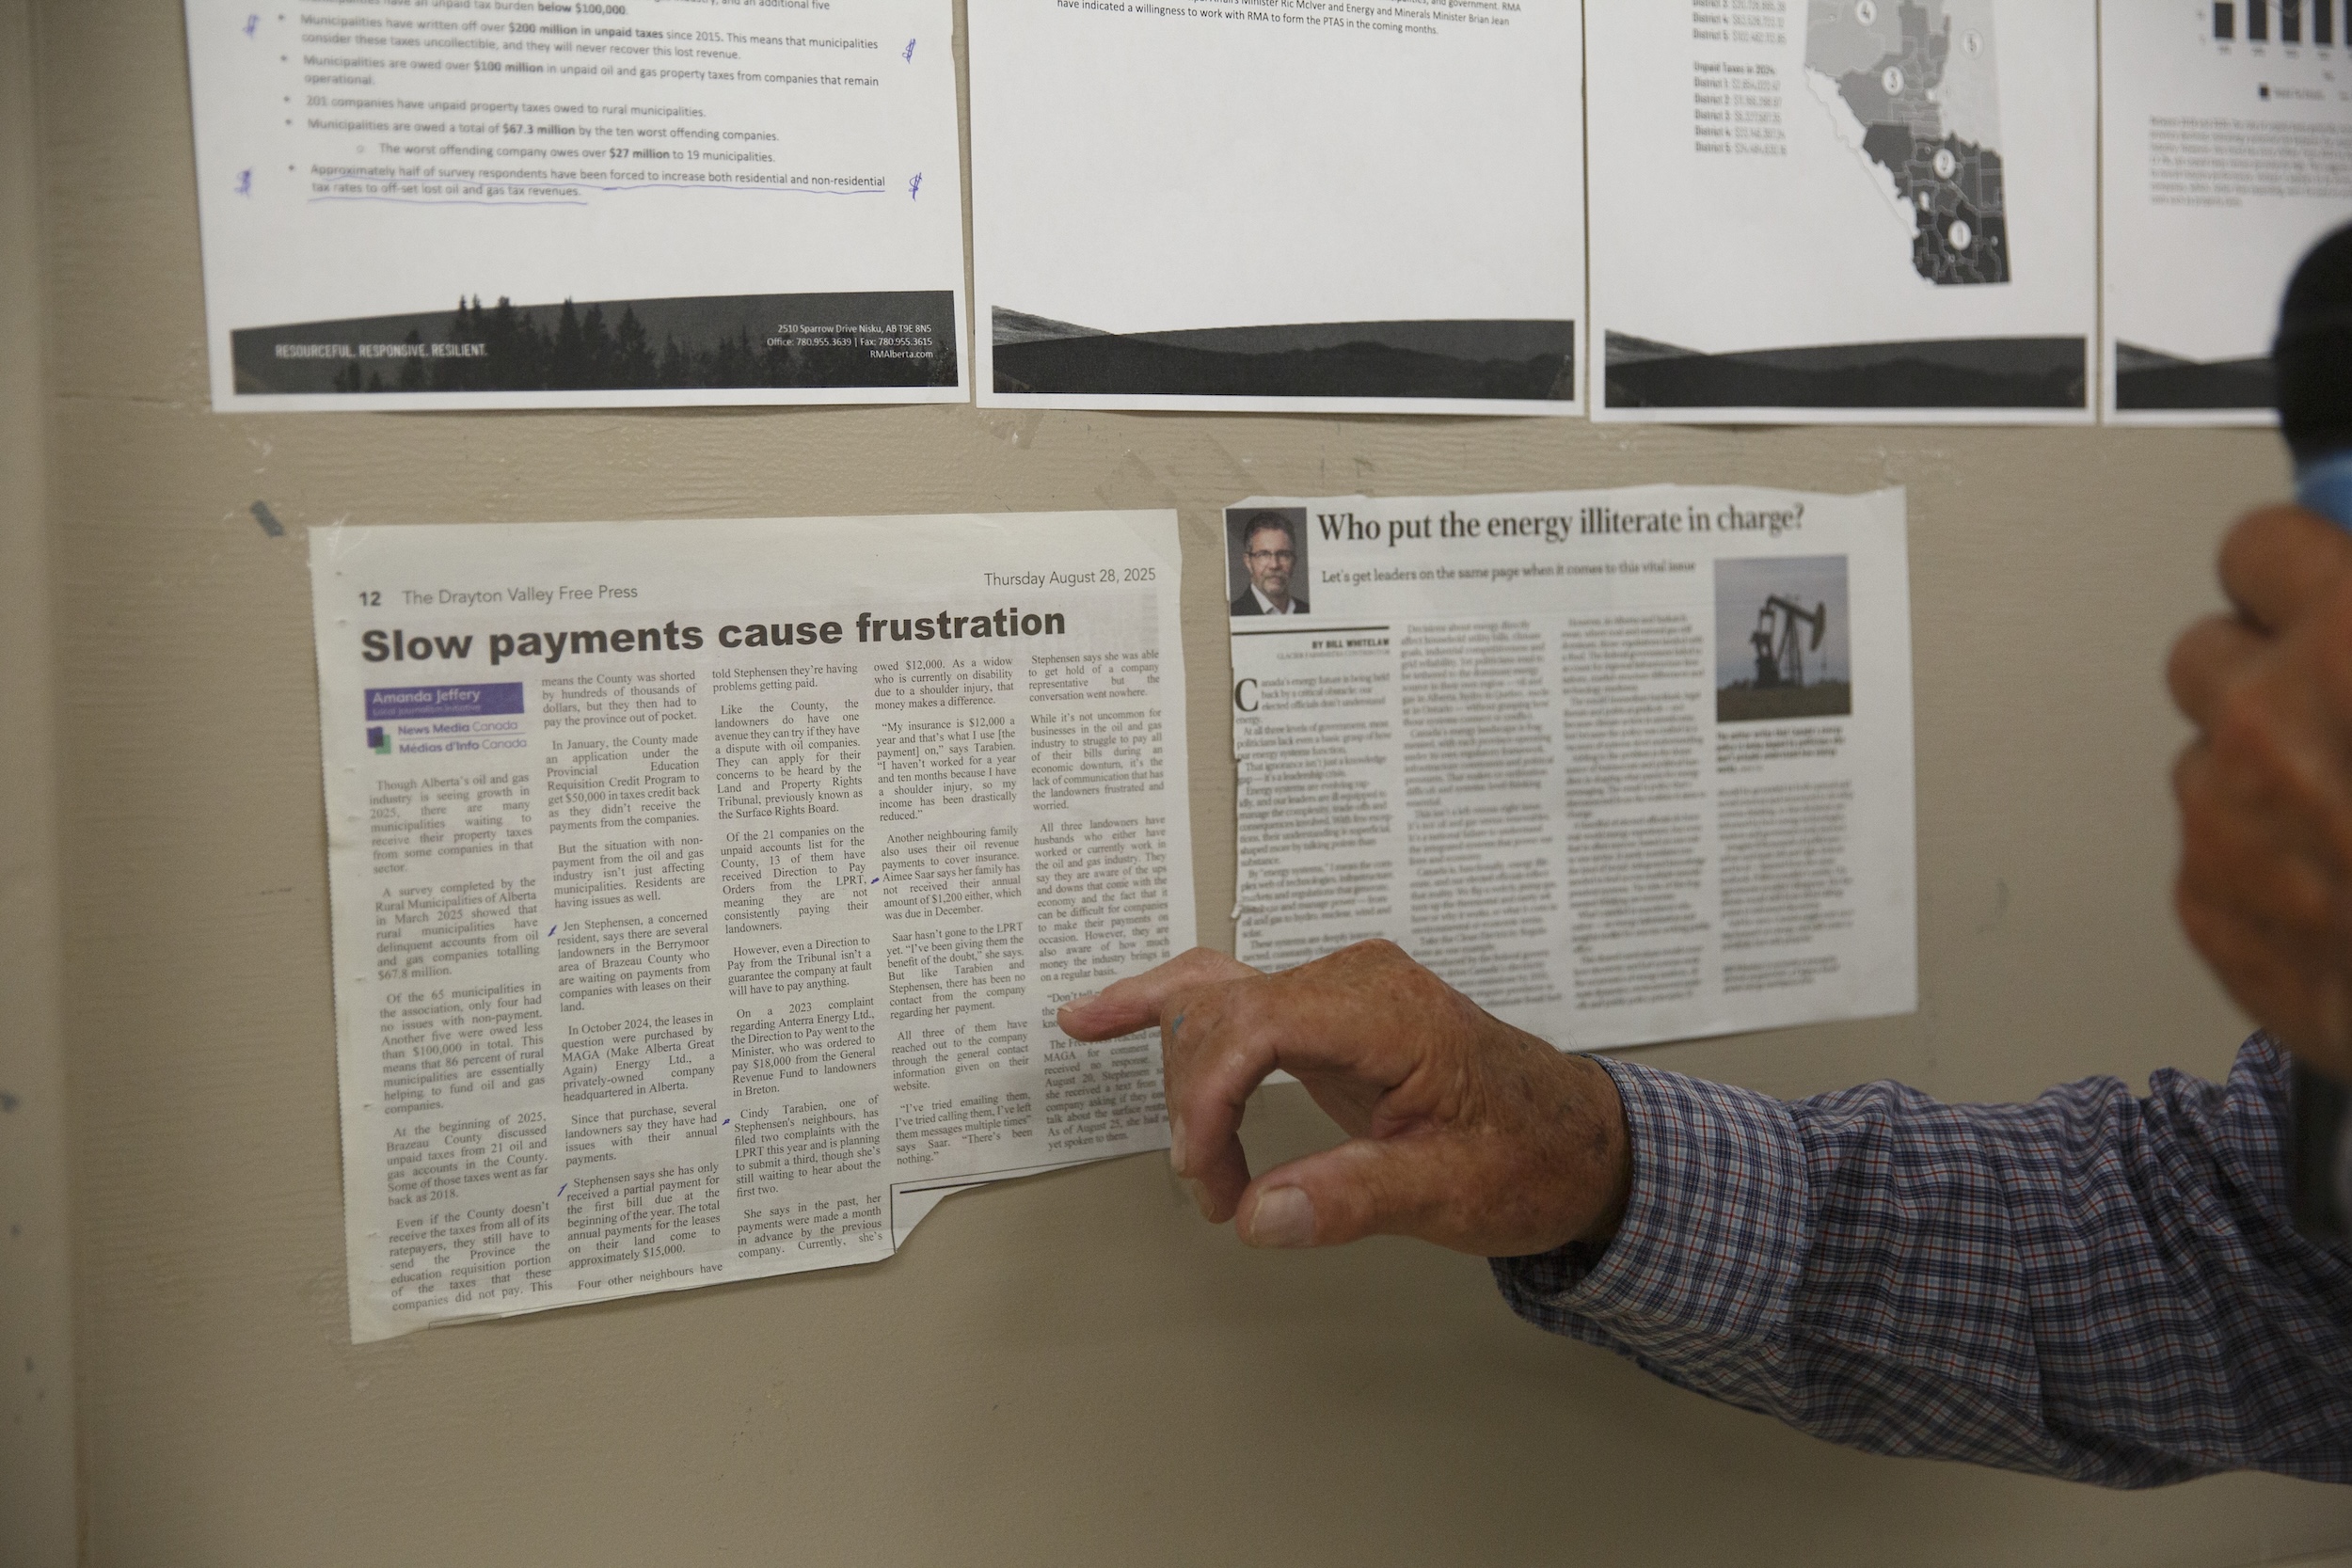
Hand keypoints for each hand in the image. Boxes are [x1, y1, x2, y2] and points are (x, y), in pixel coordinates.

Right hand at [1056, 941, 1629, 1255]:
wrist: (1576, 1143)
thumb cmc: (1527, 1158)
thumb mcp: (1450, 1192)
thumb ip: (1352, 1198)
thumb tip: (1261, 1215)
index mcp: (1384, 1010)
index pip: (1256, 1021)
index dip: (1208, 1095)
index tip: (1204, 1171)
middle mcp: (1352, 982)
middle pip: (1223, 1013)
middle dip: (1199, 1107)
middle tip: (1220, 1196)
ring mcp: (1335, 993)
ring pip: (1215, 1006)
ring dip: (1189, 1083)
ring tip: (1196, 1161)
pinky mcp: (1323, 1016)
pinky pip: (1230, 1001)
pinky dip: (1168, 1011)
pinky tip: (1101, 1015)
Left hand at [2169, 505, 2351, 1078]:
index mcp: (2348, 637)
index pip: (2258, 547)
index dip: (2298, 572)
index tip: (2322, 592)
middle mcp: (2264, 719)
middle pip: (2206, 655)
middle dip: (2265, 674)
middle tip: (2340, 708)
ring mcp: (2226, 819)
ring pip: (2209, 762)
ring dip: (2265, 777)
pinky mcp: (2212, 912)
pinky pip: (2214, 862)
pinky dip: (2268, 869)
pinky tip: (2347, 891)